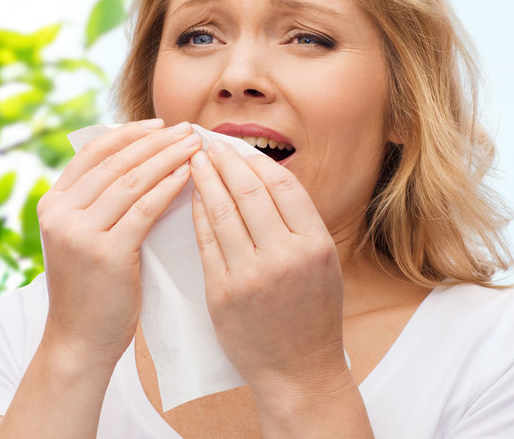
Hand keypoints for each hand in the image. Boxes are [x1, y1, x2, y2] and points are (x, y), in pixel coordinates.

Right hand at [36, 119, 199, 365]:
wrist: (79, 339)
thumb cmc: (89, 288)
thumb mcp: (79, 236)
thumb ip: (96, 202)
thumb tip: (138, 159)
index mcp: (51, 203)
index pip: (92, 152)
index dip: (128, 133)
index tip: (160, 123)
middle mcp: (60, 213)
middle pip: (115, 162)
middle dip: (155, 141)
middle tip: (187, 129)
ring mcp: (79, 233)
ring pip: (131, 181)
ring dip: (168, 158)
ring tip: (194, 146)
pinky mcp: (105, 253)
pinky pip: (144, 209)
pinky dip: (169, 187)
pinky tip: (189, 176)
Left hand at [188, 141, 347, 391]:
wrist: (298, 371)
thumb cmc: (312, 314)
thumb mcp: (322, 263)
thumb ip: (298, 223)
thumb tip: (264, 175)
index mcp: (315, 245)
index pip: (283, 186)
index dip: (256, 160)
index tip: (238, 146)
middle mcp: (285, 257)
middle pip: (249, 192)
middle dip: (225, 161)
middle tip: (207, 143)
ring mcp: (251, 276)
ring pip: (222, 213)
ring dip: (205, 180)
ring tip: (192, 160)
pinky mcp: (222, 293)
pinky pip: (205, 242)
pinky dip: (197, 214)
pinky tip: (191, 197)